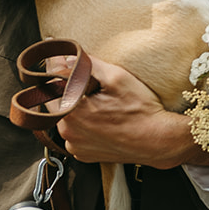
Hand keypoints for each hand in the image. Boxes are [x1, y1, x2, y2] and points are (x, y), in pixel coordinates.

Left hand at [53, 57, 208, 168]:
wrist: (157, 140)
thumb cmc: (140, 110)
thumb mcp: (116, 77)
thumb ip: (87, 65)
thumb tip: (67, 58)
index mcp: (71, 112)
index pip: (51, 82)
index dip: (56, 66)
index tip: (60, 55)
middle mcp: (68, 133)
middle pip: (56, 101)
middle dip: (68, 88)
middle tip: (88, 80)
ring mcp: (75, 146)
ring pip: (66, 118)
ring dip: (75, 106)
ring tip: (99, 100)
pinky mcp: (84, 154)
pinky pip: (76, 133)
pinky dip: (83, 123)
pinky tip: (101, 117)